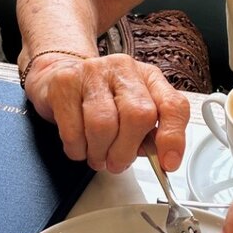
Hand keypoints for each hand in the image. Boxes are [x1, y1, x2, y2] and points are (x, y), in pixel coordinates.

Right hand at [23, 53, 190, 175]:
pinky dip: (78, 150)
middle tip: (116, 163)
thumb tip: (158, 159)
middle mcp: (124, 69)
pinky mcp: (64, 83)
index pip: (173, 105)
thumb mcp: (132, 110)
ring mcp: (92, 72)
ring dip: (100, 153)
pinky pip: (74, 131)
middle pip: (138, 115)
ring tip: (97, 155)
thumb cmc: (102, 98)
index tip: (168, 163)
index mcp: (149, 78)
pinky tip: (79, 145)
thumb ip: (149, 133)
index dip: (173, 137)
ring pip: (103, 125)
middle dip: (126, 151)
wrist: (59, 74)